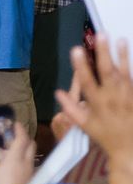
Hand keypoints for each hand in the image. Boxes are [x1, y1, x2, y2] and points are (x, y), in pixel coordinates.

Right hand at [56, 38, 132, 160]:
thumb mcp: (85, 125)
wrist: (131, 147)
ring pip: (124, 72)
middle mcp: (113, 98)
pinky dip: (130, 66)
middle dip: (103, 53)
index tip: (76, 50)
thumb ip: (71, 109)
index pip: (87, 82)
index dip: (81, 65)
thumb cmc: (106, 136)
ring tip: (119, 39)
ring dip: (121, 55)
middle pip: (107, 72)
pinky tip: (127, 54)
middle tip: (101, 35)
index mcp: (97, 104)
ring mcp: (128, 96)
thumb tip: (58, 93)